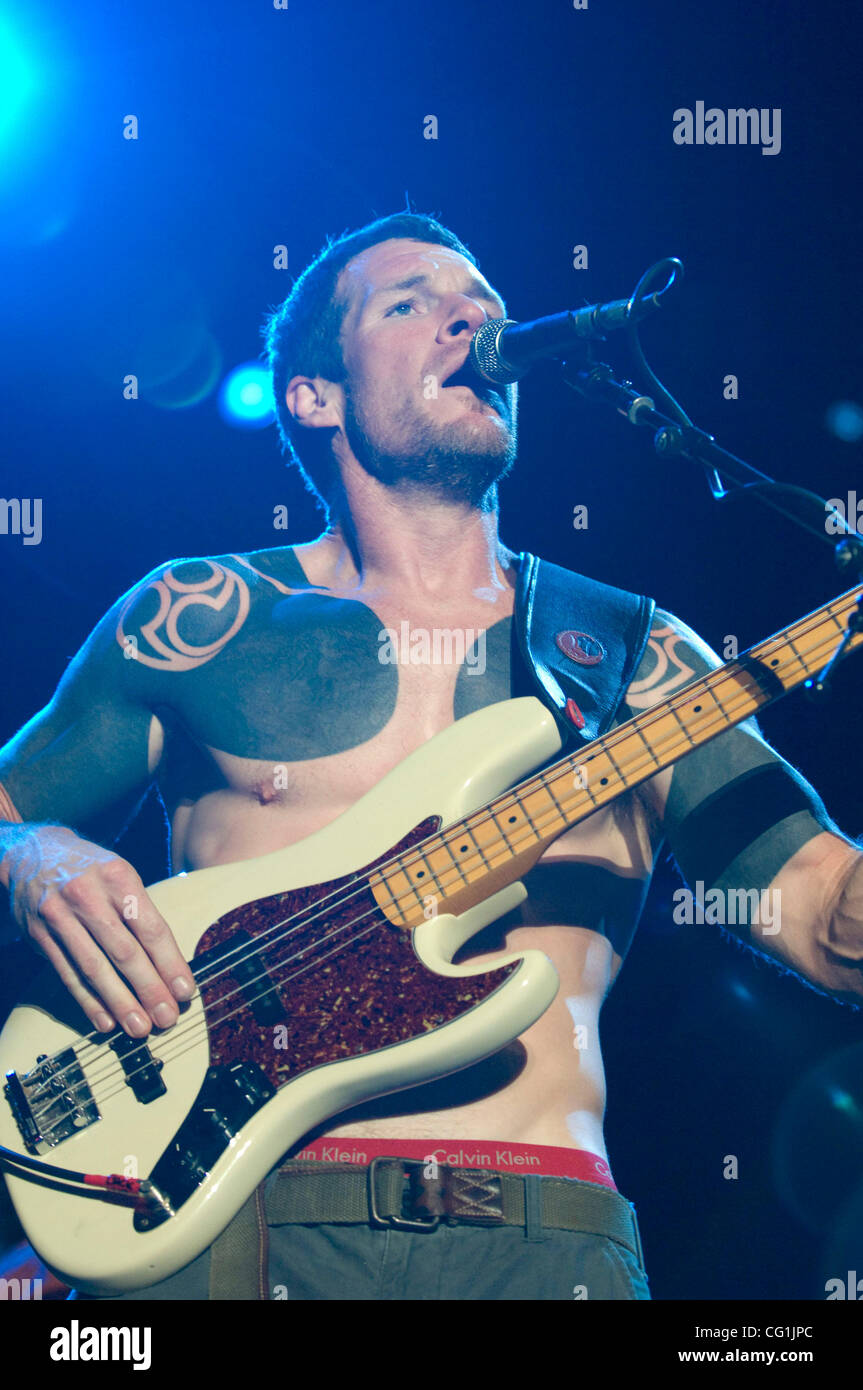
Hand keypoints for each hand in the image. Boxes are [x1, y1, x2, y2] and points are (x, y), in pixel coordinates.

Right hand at [3, 824, 194, 1036]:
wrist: (31, 852)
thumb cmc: (89, 869)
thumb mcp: (119, 875)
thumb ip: (140, 912)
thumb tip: (168, 962)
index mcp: (118, 877)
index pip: (151, 927)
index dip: (170, 963)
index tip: (185, 990)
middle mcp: (88, 896)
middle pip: (124, 952)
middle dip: (149, 989)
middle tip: (167, 1017)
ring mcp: (61, 916)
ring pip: (95, 968)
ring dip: (120, 1003)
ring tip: (140, 1028)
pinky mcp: (41, 935)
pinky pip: (67, 974)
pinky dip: (88, 1001)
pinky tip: (105, 1020)